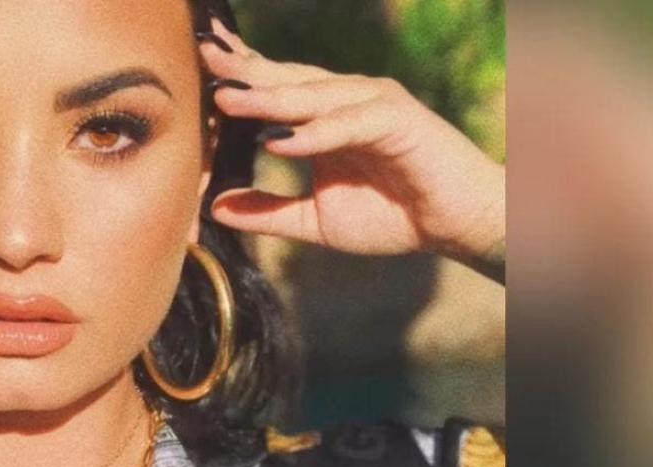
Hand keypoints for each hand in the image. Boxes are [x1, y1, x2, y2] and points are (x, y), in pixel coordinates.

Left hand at [199, 18, 504, 279]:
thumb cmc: (392, 216)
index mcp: (324, 115)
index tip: (199, 65)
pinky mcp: (398, 121)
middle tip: (203, 56)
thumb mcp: (315, 221)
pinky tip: (279, 139)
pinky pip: (348, 124)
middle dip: (244, 70)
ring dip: (269, 98)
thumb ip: (268, 212)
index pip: (274, 87)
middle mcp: (345, 100)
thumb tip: (215, 208)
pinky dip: (314, 133)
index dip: (239, 75)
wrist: (453, 225)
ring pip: (312, 97)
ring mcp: (372, 104)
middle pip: (286, 80)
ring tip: (228, 100)